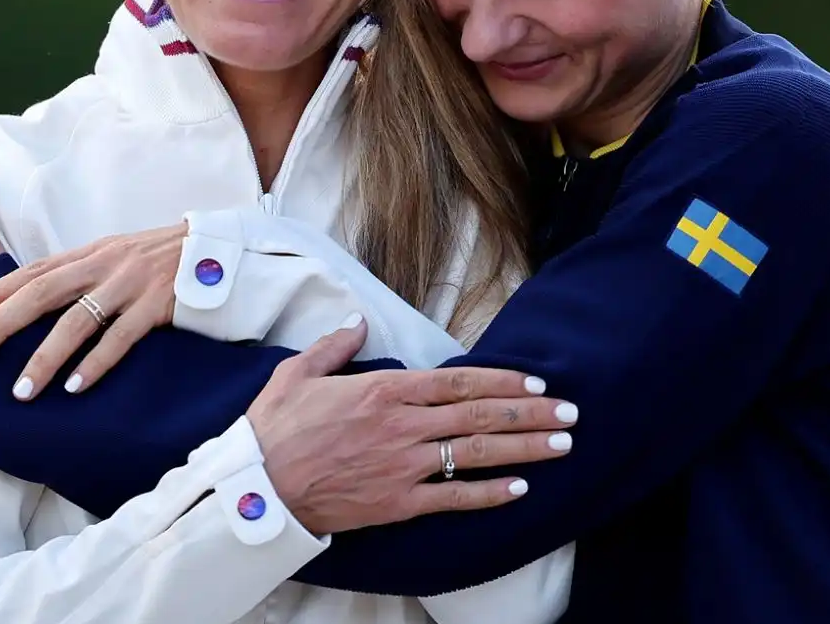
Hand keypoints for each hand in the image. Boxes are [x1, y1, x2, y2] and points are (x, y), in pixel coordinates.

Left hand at [0, 198, 185, 400]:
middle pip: (42, 292)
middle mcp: (105, 263)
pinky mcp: (158, 304)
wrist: (218, 251)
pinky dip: (95, 363)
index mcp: (90, 252)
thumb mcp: (117, 257)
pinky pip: (120, 337)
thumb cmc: (162, 261)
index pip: (33, 271)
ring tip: (21, 390)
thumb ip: (82, 274)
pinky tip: (76, 388)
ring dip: (44, 357)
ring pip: (76, 320)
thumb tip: (39, 302)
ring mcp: (131, 283)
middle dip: (2, 322)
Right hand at [246, 318, 579, 535]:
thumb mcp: (299, 373)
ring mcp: (405, 467)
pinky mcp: (399, 504)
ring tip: (562, 444)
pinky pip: (454, 498)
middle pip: (481, 416)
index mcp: (385, 391)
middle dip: (531, 413)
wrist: (258, 489)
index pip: (459, 382)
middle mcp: (403, 427)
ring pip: (477, 454)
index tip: (537, 381)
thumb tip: (357, 325)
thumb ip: (334, 347)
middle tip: (571, 412)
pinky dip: (490, 494)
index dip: (503, 381)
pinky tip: (520, 488)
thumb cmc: (276, 429)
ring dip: (525, 449)